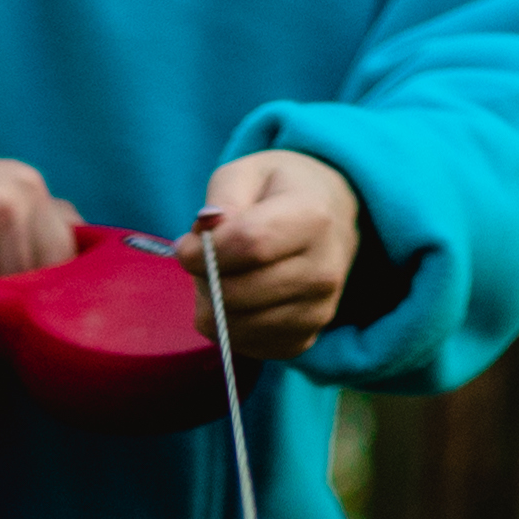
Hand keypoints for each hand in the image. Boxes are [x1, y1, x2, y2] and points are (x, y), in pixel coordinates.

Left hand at [191, 149, 369, 363]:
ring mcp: (317, 312)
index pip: (249, 246)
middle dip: (203, 277)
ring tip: (224, 274)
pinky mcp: (302, 340)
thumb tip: (205, 234)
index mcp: (313, 218)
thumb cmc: (281, 191)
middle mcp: (323, 271)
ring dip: (212, 302)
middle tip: (204, 258)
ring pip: (231, 325)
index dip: (204, 250)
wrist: (332, 217)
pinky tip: (239, 296)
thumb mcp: (248, 172)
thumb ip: (221, 197)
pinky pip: (240, 345)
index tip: (186, 244)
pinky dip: (226, 322)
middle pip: (236, 292)